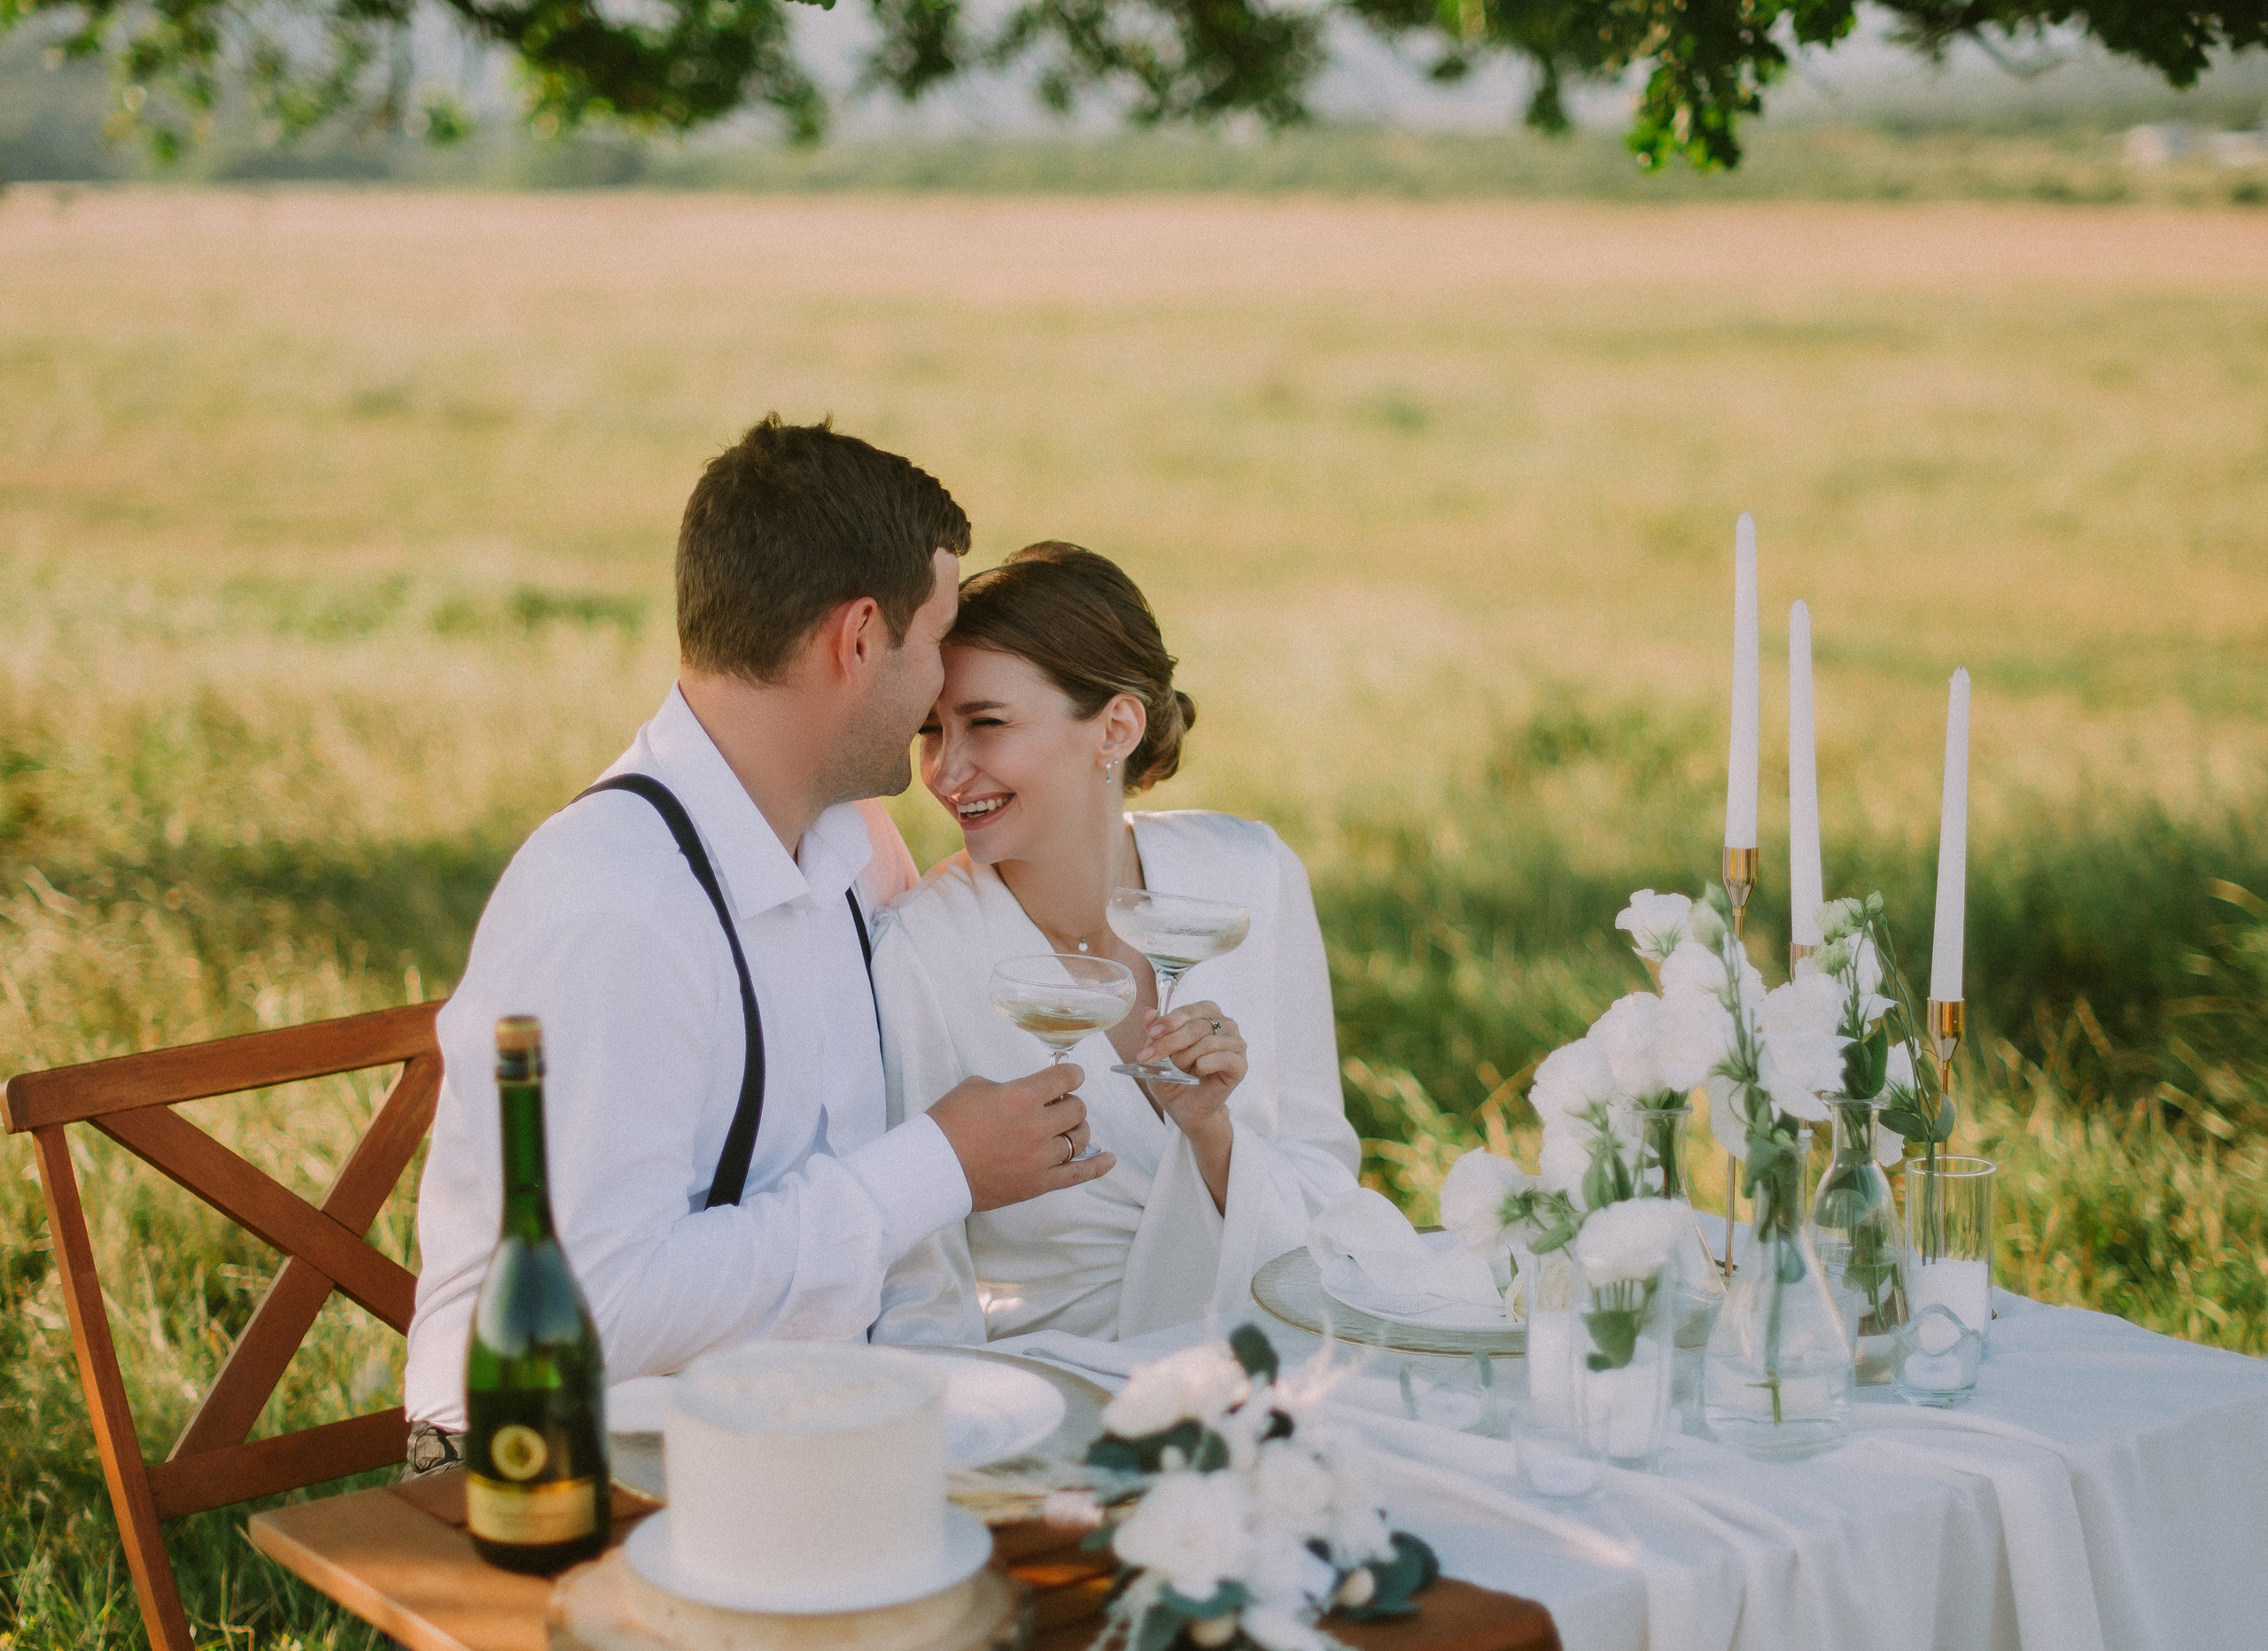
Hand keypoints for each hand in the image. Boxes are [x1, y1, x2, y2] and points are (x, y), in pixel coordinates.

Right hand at [927, 1063, 1114, 1211]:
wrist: (932, 1169)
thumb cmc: (946, 1125)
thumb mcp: (976, 1087)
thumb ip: (1009, 1087)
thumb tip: (1027, 1093)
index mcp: (1022, 1096)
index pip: (1066, 1078)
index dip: (1069, 1074)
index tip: (1068, 1077)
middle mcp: (1038, 1126)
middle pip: (1077, 1109)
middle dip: (1068, 1104)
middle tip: (1054, 1106)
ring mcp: (1041, 1158)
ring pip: (1080, 1139)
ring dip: (1075, 1130)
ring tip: (1063, 1129)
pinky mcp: (1039, 1184)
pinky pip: (1078, 1175)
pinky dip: (1098, 1166)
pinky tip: (1110, 1159)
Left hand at [1134, 1001, 1245, 1137]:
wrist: (1186, 1108)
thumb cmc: (1174, 1077)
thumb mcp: (1158, 1054)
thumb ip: (1154, 1032)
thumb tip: (1148, 1012)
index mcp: (1207, 1014)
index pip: (1190, 1010)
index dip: (1170, 1020)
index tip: (1151, 1033)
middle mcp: (1225, 1025)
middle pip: (1198, 1026)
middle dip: (1170, 1042)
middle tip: (1149, 1057)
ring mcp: (1236, 1044)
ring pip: (1209, 1042)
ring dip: (1186, 1057)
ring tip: (1178, 1069)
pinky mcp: (1240, 1065)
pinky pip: (1223, 1058)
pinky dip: (1205, 1065)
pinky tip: (1198, 1073)